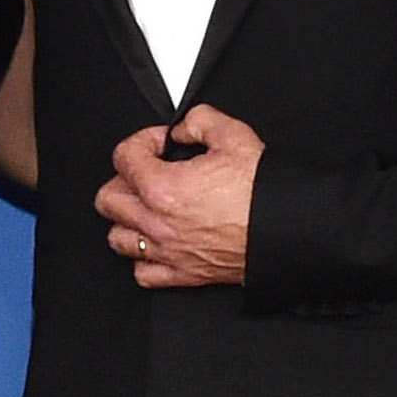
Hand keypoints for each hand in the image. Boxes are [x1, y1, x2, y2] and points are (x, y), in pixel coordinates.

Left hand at [93, 105, 263, 288]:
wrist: (288, 230)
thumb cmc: (263, 193)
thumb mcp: (233, 135)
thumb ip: (199, 122)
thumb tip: (183, 129)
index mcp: (162, 187)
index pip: (123, 157)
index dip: (142, 141)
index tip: (161, 142)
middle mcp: (157, 223)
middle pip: (108, 199)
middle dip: (124, 178)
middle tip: (148, 170)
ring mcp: (167, 251)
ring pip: (118, 238)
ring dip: (127, 218)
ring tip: (147, 206)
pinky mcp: (183, 274)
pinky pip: (142, 272)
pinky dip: (143, 258)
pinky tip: (157, 242)